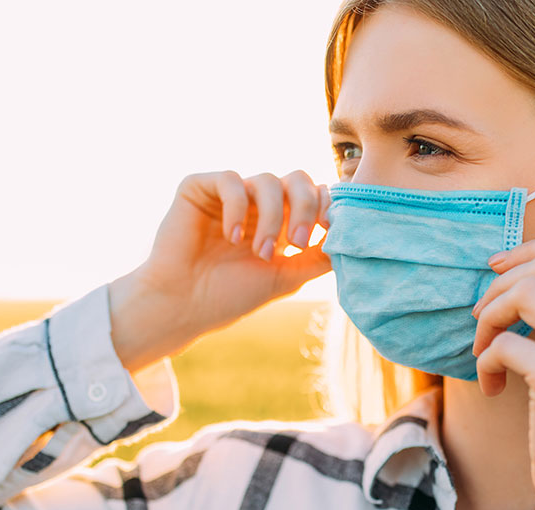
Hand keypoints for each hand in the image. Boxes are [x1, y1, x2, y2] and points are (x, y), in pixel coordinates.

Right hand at [109, 170, 331, 372]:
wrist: (184, 306)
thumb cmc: (230, 295)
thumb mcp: (286, 277)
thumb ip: (318, 257)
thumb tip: (350, 237)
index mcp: (280, 220)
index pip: (313, 194)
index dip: (327, 205)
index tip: (330, 229)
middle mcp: (256, 203)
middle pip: (296, 178)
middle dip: (306, 207)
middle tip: (300, 242)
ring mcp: (229, 194)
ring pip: (267, 181)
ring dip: (272, 218)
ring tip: (260, 252)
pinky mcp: (199, 187)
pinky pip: (231, 180)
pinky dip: (238, 208)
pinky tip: (232, 238)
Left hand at [470, 232, 534, 509]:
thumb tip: (522, 267)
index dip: (532, 250)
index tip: (499, 271)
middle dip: (504, 282)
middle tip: (483, 316)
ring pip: (525, 290)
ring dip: (490, 316)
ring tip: (485, 350)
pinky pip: (505, 342)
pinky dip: (486, 360)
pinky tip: (494, 386)